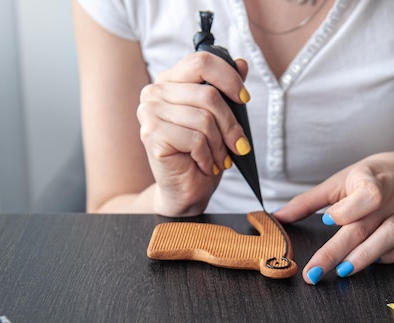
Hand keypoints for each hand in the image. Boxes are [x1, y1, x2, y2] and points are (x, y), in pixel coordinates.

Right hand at [136, 52, 251, 215]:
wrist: (186, 189)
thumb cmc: (202, 153)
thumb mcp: (220, 118)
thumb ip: (226, 89)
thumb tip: (241, 64)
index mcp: (170, 80)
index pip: (202, 61)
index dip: (229, 79)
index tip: (244, 98)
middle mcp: (155, 92)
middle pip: (208, 95)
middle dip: (231, 125)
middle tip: (239, 145)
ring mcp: (149, 112)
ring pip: (204, 120)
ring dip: (220, 145)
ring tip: (221, 158)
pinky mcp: (151, 135)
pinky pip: (195, 140)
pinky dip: (208, 156)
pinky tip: (205, 164)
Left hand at [273, 152, 393, 283]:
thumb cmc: (370, 176)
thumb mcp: (339, 182)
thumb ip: (307, 201)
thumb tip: (276, 216)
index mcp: (370, 180)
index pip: (366, 195)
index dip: (347, 209)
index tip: (326, 220)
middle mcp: (391, 198)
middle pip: (364, 226)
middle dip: (337, 251)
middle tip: (314, 272)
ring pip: (390, 237)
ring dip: (366, 256)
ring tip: (343, 271)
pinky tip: (376, 263)